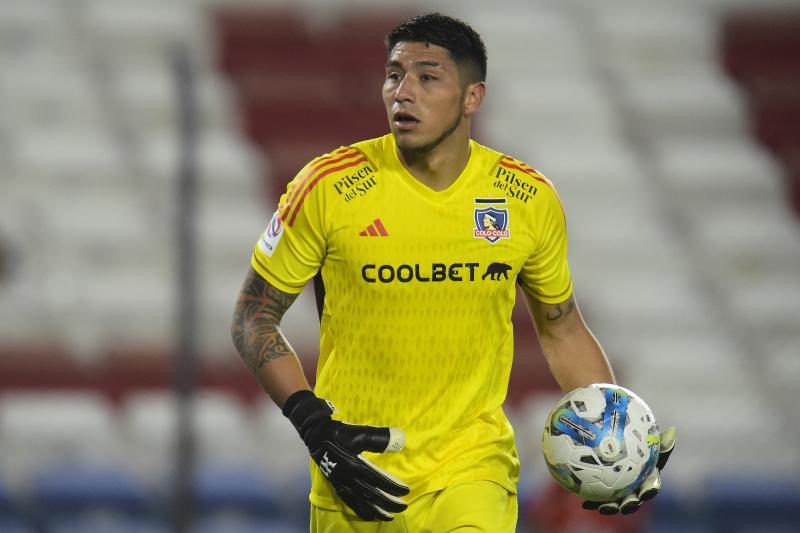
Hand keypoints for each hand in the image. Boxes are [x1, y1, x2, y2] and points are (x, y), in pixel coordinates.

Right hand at [282, 390, 409, 520]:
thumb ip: (379, 438)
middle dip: (388, 503)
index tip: (406, 492)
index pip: (379, 481)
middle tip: (403, 507)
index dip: (393, 488)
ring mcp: (341, 483)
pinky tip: (368, 514)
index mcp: (355, 466)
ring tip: (389, 517)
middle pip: (372, 495)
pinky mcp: (336, 485)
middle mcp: (348, 478)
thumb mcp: (359, 433)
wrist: (316, 434)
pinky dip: (360, 510)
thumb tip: (400, 440)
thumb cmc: (339, 433)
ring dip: (376, 511)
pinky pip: (349, 502)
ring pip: (361, 502)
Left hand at [583, 426, 676, 514]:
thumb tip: (673, 430)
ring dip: (611, 507)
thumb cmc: (634, 439)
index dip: (650, 489)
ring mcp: (619, 492)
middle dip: (631, 504)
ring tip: (603, 508)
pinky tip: (584, 504)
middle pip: (635, 499)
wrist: (611, 440)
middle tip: (625, 504)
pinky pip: (598, 499)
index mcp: (646, 477)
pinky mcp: (603, 493)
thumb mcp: (645, 437)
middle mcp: (634, 487)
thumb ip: (657, 438)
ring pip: (616, 502)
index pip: (651, 485)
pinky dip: (592, 502)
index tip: (647, 490)